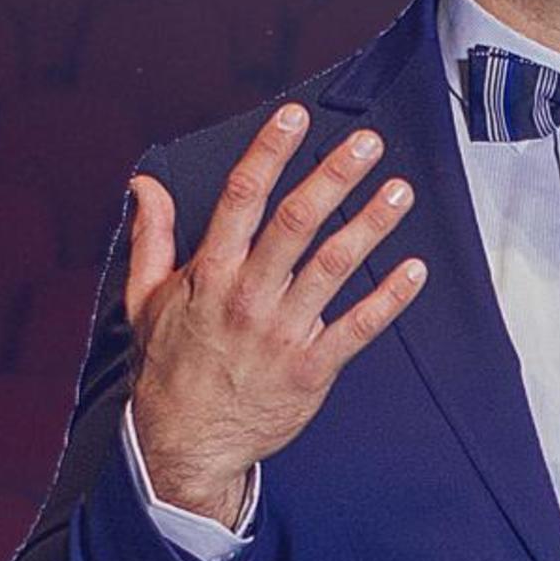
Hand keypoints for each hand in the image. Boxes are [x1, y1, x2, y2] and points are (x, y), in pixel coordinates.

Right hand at [124, 102, 426, 520]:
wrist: (184, 443)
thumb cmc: (169, 367)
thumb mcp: (144, 299)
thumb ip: (151, 236)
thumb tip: (145, 184)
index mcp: (210, 273)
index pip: (241, 198)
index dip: (269, 152)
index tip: (294, 117)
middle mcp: (248, 296)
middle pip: (296, 222)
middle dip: (334, 177)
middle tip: (367, 144)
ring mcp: (282, 332)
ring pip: (333, 267)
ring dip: (370, 226)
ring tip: (399, 192)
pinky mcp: (310, 369)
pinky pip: (357, 327)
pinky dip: (389, 298)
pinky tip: (414, 270)